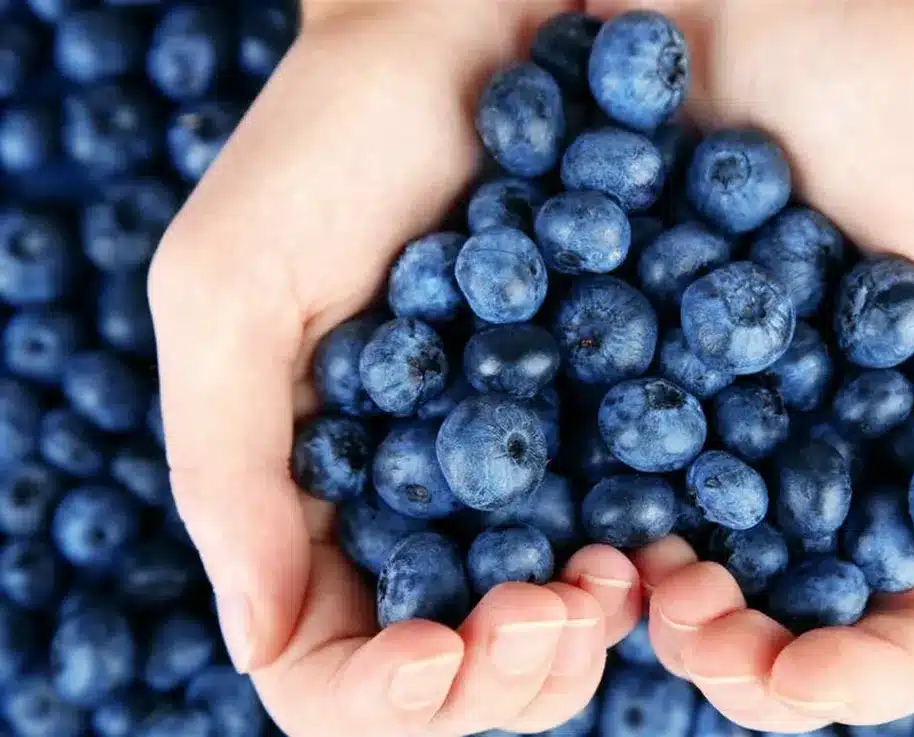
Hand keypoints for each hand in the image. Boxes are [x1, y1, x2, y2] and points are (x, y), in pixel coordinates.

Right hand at [148, 3, 642, 735]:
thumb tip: (257, 642)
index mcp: (313, 496)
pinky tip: (661, 545)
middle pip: (452, 676)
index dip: (383, 694)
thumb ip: (226, 464)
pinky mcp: (602, 425)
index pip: (328, 665)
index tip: (439, 649)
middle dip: (501, 681)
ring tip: (615, 580)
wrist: (471, 34)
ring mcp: (516, 476)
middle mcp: (415, 506)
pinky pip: (626, 540)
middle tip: (555, 611)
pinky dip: (646, 574)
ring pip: (545, 632)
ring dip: (580, 645)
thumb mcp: (233, 287)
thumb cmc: (333, 144)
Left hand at [587, 0, 913, 730]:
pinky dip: (604, 533)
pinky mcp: (627, 366)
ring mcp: (720, 413)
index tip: (797, 672)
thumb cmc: (900, 103)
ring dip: (675, 617)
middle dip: (755, 660)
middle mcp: (824, 443)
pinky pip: (613, 482)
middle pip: (798, 613)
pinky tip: (591, 537)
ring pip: (705, 571)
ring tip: (643, 587)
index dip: (865, 668)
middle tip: (695, 630)